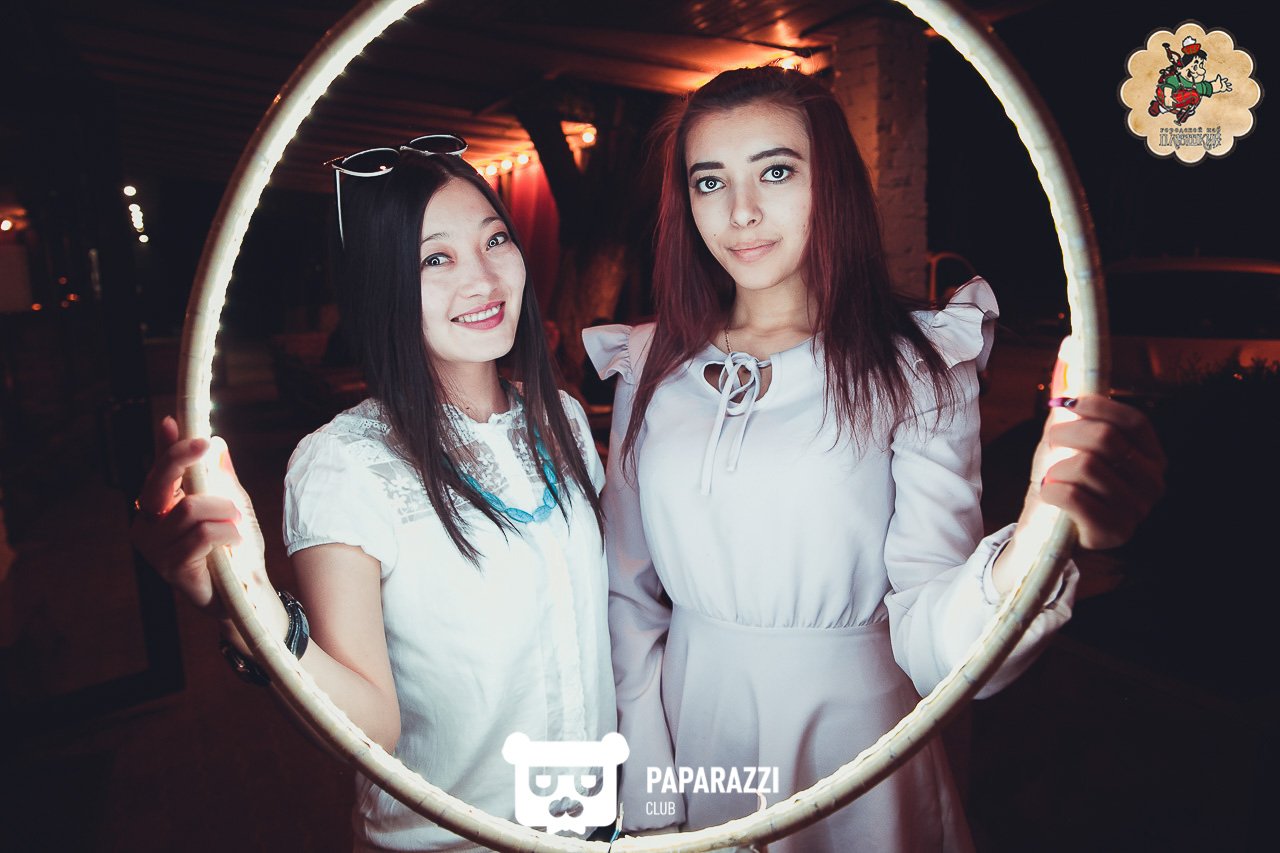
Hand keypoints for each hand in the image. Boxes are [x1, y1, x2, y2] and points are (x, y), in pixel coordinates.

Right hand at [131, 416, 266, 616]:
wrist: (243, 591)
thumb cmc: (233, 547)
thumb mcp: (231, 503)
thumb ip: (219, 476)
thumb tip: (217, 442)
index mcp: (159, 506)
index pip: (158, 470)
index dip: (166, 446)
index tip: (177, 422)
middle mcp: (147, 524)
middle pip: (160, 482)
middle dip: (183, 459)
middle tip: (206, 446)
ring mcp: (154, 547)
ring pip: (189, 508)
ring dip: (223, 510)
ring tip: (235, 523)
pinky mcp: (169, 566)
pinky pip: (201, 535)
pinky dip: (226, 533)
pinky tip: (234, 541)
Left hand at [1030, 395, 1165, 550]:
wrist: (1052, 528)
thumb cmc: (1067, 479)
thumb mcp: (1072, 439)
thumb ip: (1075, 404)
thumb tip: (1067, 351)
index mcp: (1152, 457)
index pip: (1134, 421)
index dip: (1099, 406)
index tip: (1070, 403)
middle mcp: (1152, 483)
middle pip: (1106, 439)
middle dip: (1067, 433)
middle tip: (1052, 440)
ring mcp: (1136, 510)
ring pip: (1085, 467)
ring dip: (1056, 467)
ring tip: (1053, 475)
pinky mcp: (1114, 532)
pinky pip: (1073, 496)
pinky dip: (1051, 489)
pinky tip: (1050, 493)